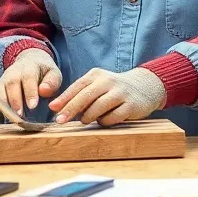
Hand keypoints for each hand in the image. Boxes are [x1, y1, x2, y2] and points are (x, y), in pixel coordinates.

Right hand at [0, 48, 60, 123]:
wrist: (30, 62)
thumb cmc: (44, 72)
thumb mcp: (53, 73)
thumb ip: (51, 82)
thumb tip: (43, 90)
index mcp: (29, 68)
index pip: (28, 78)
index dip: (30, 92)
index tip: (33, 106)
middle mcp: (13, 73)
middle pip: (11, 84)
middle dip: (14, 100)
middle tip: (19, 115)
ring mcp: (3, 80)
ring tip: (0, 119)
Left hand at [50, 67, 165, 125]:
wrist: (144, 86)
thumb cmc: (113, 89)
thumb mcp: (96, 85)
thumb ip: (80, 94)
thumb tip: (57, 109)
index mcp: (96, 75)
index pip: (77, 87)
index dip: (64, 98)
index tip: (53, 109)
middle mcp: (108, 81)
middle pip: (85, 96)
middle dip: (71, 109)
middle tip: (60, 121)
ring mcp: (121, 93)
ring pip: (98, 107)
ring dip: (88, 117)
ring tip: (84, 120)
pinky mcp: (131, 105)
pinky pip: (113, 117)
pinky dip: (105, 121)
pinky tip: (104, 120)